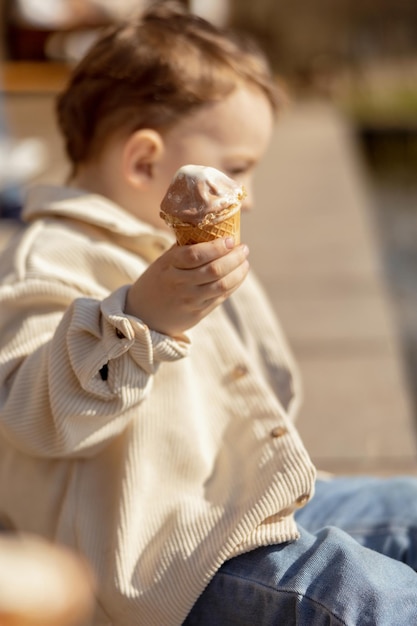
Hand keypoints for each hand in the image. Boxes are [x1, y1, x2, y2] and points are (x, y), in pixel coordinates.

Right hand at [125, 237, 248, 336]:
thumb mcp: (163, 262)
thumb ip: (183, 249)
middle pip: (213, 270)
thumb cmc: (158, 281)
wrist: (144, 315)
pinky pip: (221, 297)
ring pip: (221, 285)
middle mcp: (178, 283)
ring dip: (238, 272)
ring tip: (244, 262)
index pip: (195, 255)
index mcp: (168, 265)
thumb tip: (210, 229)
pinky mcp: (197, 313)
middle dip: (234, 258)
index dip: (216, 247)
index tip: (230, 240)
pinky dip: (234, 284)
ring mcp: (189, 300)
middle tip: (244, 249)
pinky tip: (239, 275)